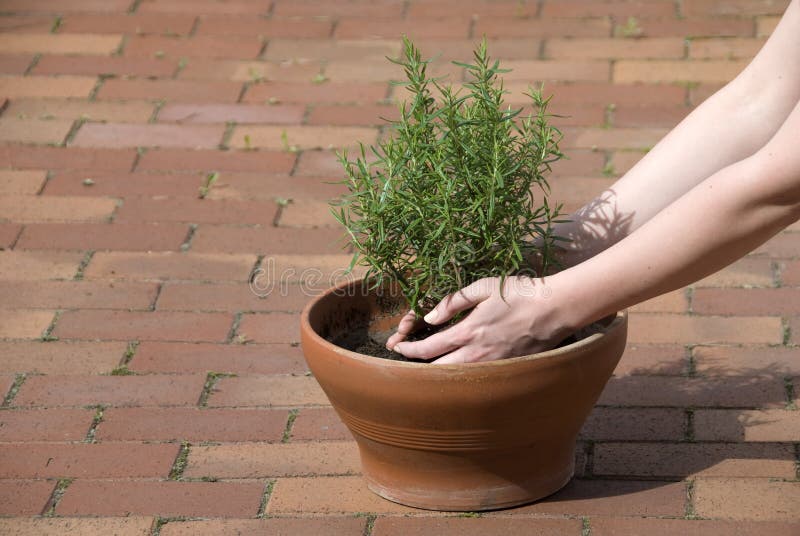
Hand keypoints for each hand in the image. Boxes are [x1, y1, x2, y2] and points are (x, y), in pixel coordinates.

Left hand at [385, 276, 571, 363]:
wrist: (556, 309)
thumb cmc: (520, 293)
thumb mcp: (484, 287)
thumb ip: (454, 301)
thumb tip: (431, 315)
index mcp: (468, 332)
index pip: (428, 349)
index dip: (408, 350)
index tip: (398, 347)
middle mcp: (476, 354)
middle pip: (436, 369)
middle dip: (416, 365)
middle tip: (405, 359)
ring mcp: (492, 365)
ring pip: (455, 377)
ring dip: (436, 372)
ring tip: (424, 366)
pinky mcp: (506, 369)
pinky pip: (476, 377)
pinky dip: (460, 375)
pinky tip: (454, 368)